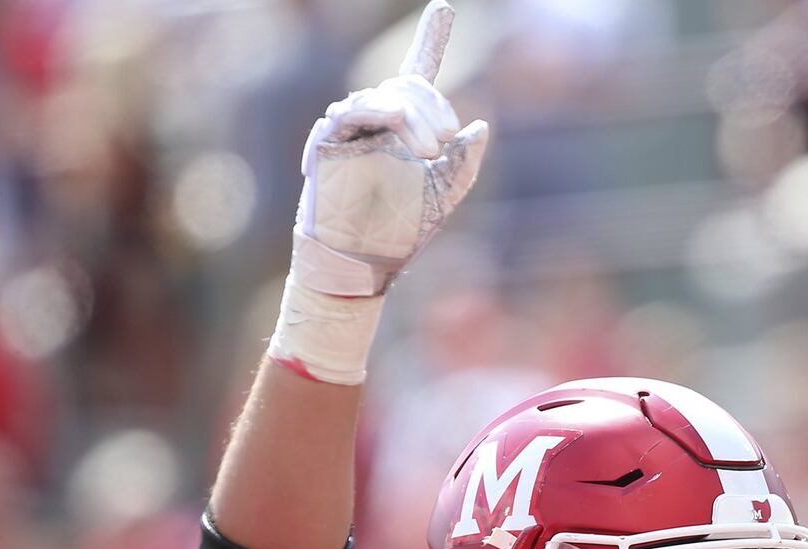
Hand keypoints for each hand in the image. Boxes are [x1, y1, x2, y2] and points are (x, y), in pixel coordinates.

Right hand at [268, 0, 489, 384]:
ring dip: (410, 118)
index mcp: (408, 128)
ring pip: (380, 96)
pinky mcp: (327, 144)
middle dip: (431, 106)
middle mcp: (378, 122)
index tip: (444, 7)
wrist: (363, 265)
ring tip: (427, 153)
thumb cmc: (401, 234)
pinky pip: (345, 116)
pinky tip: (392, 148)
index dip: (432, 38)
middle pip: (407, 83)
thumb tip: (480, 126)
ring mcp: (350, 130)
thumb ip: (465, 160)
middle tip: (444, 144)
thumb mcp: (445, 194)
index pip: (419, 74)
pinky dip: (374, 122)